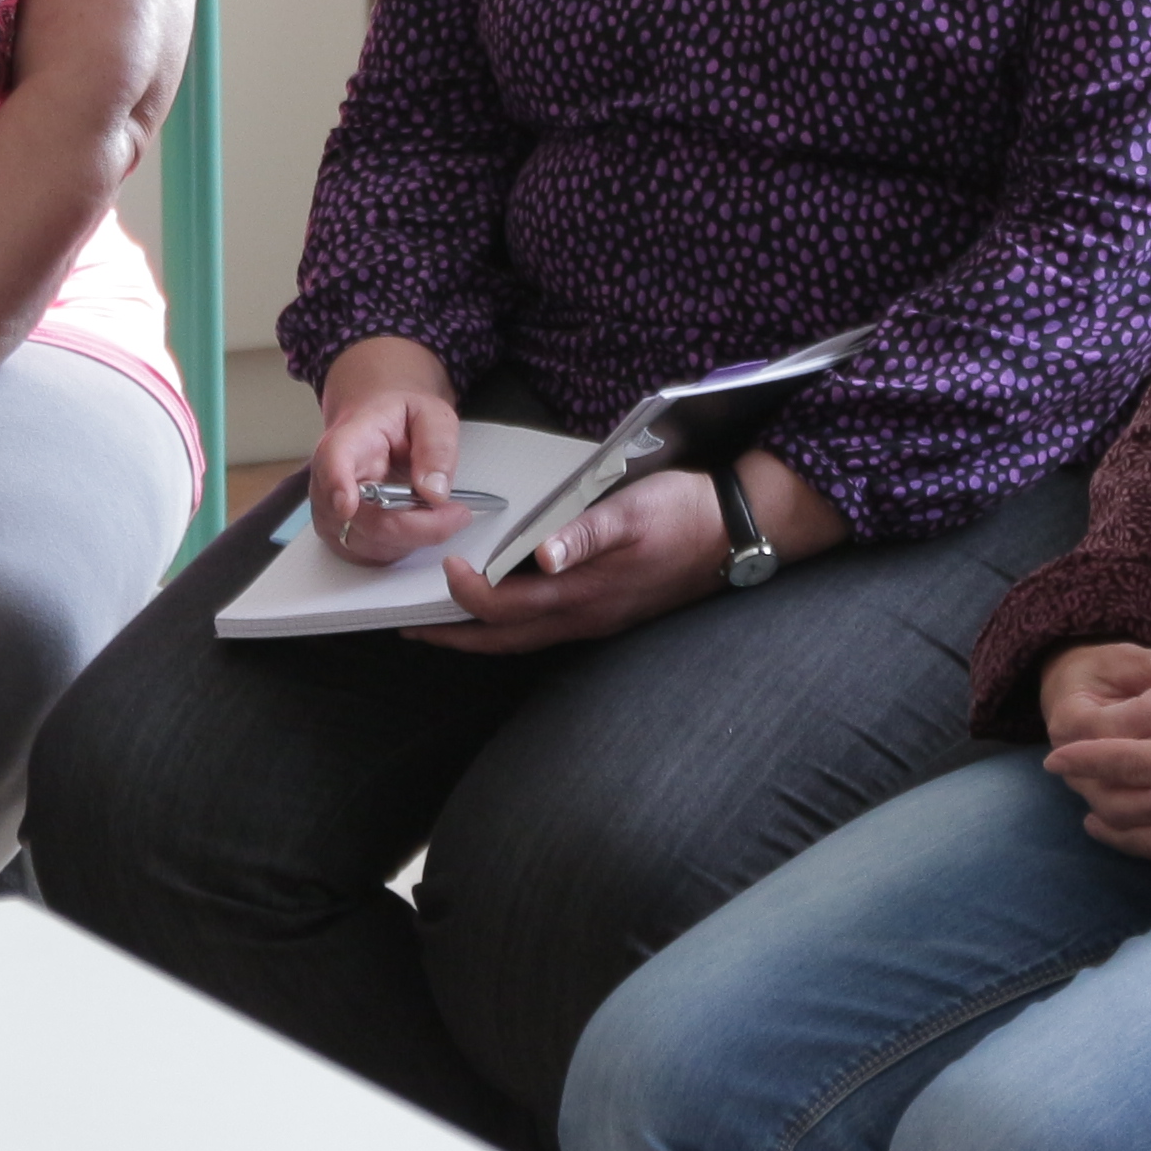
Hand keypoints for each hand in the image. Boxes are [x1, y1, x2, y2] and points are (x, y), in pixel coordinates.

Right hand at [307, 336, 472, 568]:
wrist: (377, 425)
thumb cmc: (398, 418)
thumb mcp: (431, 415)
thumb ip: (436, 447)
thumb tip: (434, 491)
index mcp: (347, 441)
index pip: (332, 462)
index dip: (336, 485)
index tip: (346, 503)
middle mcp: (328, 481)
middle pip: (364, 520)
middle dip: (418, 525)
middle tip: (457, 513)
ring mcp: (331, 514)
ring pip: (373, 543)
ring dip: (415, 536)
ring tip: (443, 512)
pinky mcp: (342, 537)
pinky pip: (375, 554)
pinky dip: (405, 544)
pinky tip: (420, 521)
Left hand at [416, 464, 732, 654]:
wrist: (735, 532)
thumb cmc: (682, 513)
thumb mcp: (632, 510)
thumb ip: (584, 533)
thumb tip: (542, 556)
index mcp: (583, 592)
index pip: (506, 606)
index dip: (468, 594)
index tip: (445, 567)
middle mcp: (586, 616)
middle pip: (506, 640)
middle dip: (457, 638)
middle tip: (415, 631)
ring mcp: (598, 620)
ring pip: (526, 641)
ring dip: (482, 637)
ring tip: (447, 628)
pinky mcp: (609, 613)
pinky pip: (548, 631)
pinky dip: (514, 628)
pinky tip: (508, 613)